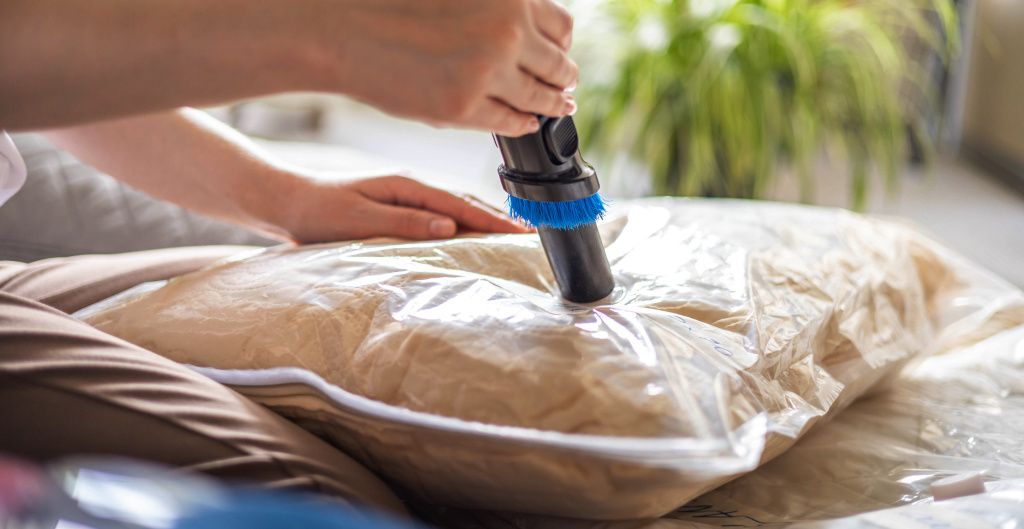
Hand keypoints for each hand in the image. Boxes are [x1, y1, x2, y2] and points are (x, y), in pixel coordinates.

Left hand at [268, 175, 529, 242]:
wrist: (285, 203)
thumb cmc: (317, 213)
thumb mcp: (359, 220)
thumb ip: (404, 222)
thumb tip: (448, 226)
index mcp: (406, 187)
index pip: (460, 206)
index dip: (493, 221)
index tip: (520, 234)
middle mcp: (410, 189)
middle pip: (465, 205)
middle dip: (498, 221)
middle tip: (529, 239)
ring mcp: (405, 198)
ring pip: (454, 211)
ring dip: (482, 224)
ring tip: (510, 240)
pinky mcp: (397, 210)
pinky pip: (438, 218)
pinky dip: (460, 227)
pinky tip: (470, 238)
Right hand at [312, 0, 576, 136]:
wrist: (342, 28)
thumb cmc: (392, 1)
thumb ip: (496, 5)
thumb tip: (529, 31)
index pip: (562, 29)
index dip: (562, 45)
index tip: (560, 54)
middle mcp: (505, 31)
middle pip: (558, 66)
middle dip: (562, 78)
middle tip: (565, 86)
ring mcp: (486, 72)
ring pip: (538, 99)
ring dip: (550, 105)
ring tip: (555, 107)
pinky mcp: (462, 107)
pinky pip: (509, 122)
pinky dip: (522, 123)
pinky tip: (525, 122)